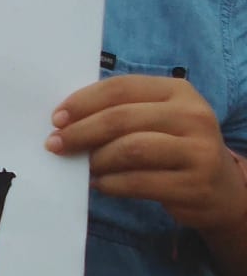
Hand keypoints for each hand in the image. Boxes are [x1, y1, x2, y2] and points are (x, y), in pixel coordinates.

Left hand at [47, 75, 246, 233]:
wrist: (221, 188)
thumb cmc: (172, 146)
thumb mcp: (156, 118)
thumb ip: (119, 111)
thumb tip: (64, 121)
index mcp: (178, 91)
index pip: (120, 88)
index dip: (83, 101)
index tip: (56, 118)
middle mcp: (193, 116)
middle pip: (121, 119)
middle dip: (81, 132)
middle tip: (55, 144)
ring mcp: (198, 151)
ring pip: (130, 150)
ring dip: (96, 159)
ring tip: (83, 166)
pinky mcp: (194, 185)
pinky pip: (139, 182)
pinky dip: (110, 184)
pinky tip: (99, 184)